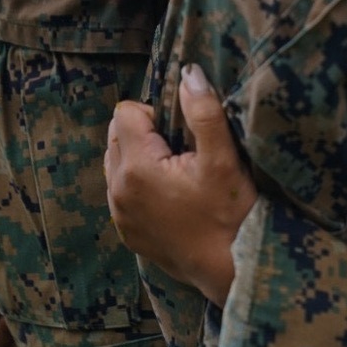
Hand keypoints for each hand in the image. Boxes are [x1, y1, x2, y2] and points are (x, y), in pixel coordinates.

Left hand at [104, 64, 256, 307]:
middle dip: (144, 133)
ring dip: (139, 157)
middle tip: (181, 151)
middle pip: (115, 135)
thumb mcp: (224, 160)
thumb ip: (204, 113)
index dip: (155, 114)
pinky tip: (171, 196)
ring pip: (115, 163)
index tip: (182, 134)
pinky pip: (121, 192)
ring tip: (176, 172)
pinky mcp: (128, 233)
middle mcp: (118, 191)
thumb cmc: (231, 216)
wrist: (231, 272)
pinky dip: (139, 184)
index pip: (124, 113)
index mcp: (136, 168)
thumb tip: (189, 74)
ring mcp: (120, 215)